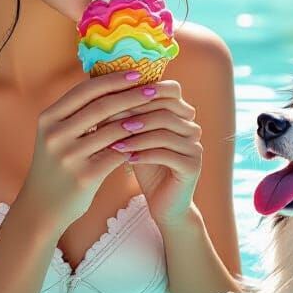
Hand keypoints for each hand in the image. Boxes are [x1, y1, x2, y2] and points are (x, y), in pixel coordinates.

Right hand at [19, 72, 159, 228]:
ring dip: (138, 120)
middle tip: (154, 89)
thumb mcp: (56, 135)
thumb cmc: (56, 166)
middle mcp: (55, 134)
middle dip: (131, 95)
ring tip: (157, 113)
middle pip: (101, 106)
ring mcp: (68, 156)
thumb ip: (77, 113)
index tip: (136, 73)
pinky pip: (117, 154)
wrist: (42, 207)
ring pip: (113, 130)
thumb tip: (110, 85)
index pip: (85, 90)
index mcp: (48, 118)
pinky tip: (148, 140)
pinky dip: (134, 145)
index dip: (112, 80)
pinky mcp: (84, 176)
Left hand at [95, 79, 201, 227]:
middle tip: (108, 119)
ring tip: (112, 140)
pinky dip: (143, 153)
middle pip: (166, 107)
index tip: (112, 99)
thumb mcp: (133, 136)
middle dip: (135, 111)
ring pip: (165, 129)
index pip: (170, 89)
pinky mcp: (192, 166)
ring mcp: (195, 145)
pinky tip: (125, 158)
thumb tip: (97, 91)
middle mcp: (192, 126)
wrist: (164, 204)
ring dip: (136, 134)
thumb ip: (124, 114)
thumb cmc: (144, 164)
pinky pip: (166, 153)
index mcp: (181, 113)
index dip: (141, 91)